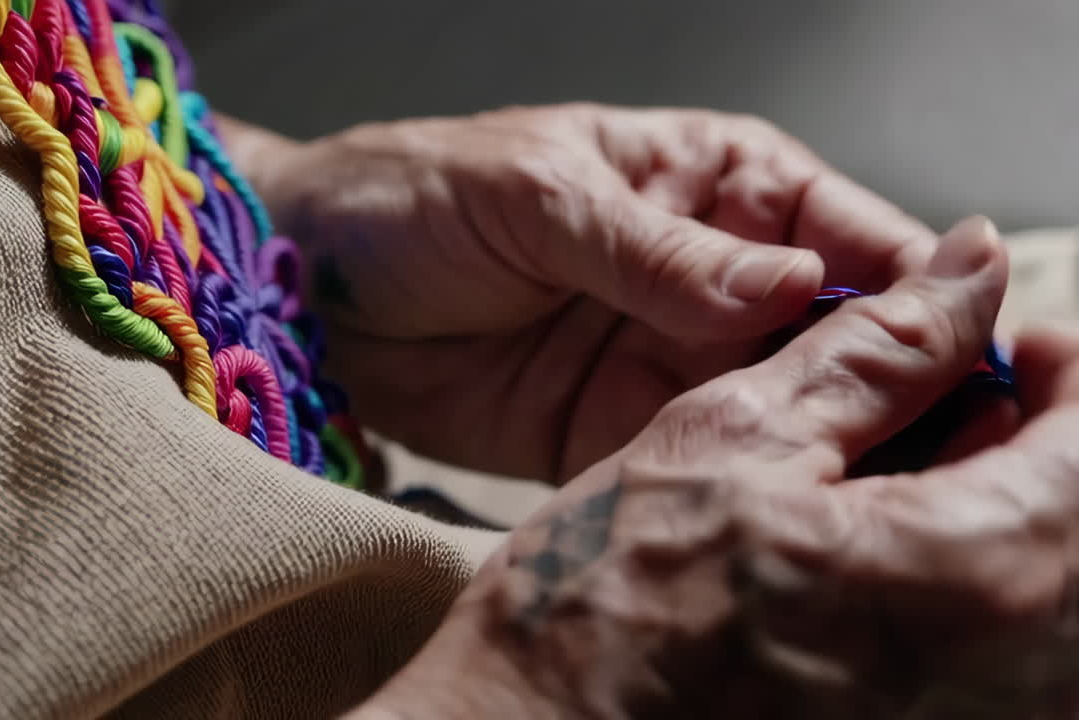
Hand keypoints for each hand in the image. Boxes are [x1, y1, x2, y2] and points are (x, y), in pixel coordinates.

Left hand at [352, 219, 1078, 717]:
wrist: (306, 288)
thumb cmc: (415, 198)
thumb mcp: (538, 198)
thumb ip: (661, 250)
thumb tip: (793, 282)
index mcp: (714, 183)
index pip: (846, 233)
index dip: (908, 290)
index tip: (949, 352)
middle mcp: (713, 275)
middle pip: (834, 336)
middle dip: (880, 389)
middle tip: (910, 447)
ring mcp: (670, 358)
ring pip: (782, 408)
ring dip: (817, 450)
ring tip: (851, 492)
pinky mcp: (620, 429)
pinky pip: (702, 461)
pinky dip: (735, 488)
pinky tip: (762, 514)